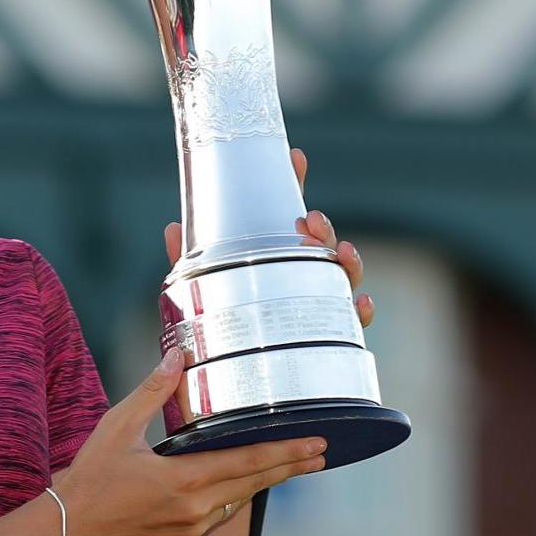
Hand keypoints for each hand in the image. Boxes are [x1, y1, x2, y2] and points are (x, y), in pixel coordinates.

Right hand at [52, 344, 327, 535]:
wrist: (65, 532)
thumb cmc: (88, 479)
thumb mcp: (116, 427)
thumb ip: (151, 392)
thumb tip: (177, 356)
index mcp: (184, 480)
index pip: (249, 463)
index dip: (286, 453)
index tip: (317, 444)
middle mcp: (195, 509)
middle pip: (255, 485)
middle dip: (289, 467)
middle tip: (321, 454)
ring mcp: (190, 529)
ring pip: (239, 501)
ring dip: (264, 482)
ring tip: (288, 466)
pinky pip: (219, 515)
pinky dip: (234, 496)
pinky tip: (239, 485)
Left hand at [162, 144, 373, 327]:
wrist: (237, 377)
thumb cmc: (223, 325)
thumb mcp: (202, 289)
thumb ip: (191, 261)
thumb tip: (173, 228)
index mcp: (274, 257)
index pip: (288, 217)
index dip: (294, 185)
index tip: (294, 157)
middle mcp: (302, 275)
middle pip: (322, 244)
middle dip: (323, 228)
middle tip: (311, 220)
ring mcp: (319, 302)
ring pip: (344, 276)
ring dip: (347, 260)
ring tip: (340, 252)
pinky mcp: (329, 335)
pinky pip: (353, 323)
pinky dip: (362, 311)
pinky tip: (362, 303)